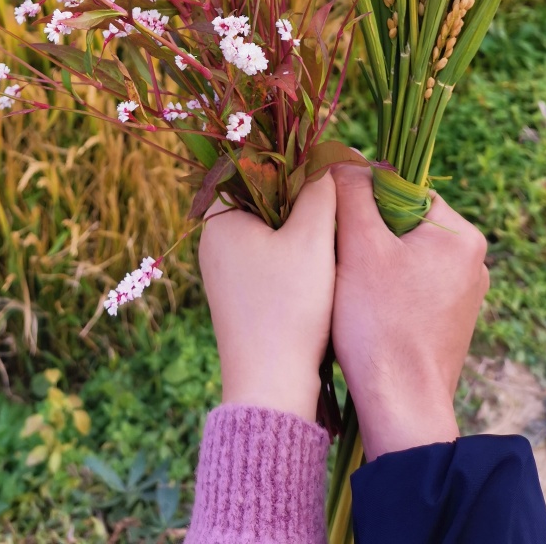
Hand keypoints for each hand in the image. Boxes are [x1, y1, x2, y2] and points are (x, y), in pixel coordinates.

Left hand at [198, 175, 336, 421]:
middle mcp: (213, 242)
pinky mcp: (238, 295)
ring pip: (268, 228)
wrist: (272, 385)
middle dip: (298, 198)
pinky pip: (267, 257)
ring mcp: (224, 270)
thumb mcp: (312, 239)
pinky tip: (319, 270)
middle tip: (332, 207)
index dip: (287, 163)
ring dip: (299, 229)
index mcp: (219, 219)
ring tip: (330, 239)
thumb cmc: (289, 307)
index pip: (249, 167)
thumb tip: (324, 162)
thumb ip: (319, 190)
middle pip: (261, 197)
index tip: (320, 172)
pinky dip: (292, 256)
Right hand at [331, 163, 489, 460]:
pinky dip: (384, 287)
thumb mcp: (359, 245)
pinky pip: (411, 285)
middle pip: (403, 221)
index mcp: (462, 235)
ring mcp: (463, 295)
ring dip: (371, 260)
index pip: (404, 188)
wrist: (401, 407)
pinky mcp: (449, 322)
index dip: (363, 196)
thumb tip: (343, 157)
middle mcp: (472, 262)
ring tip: (347, 282)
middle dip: (366, 230)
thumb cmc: (380, 324)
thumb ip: (351, 192)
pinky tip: (362, 307)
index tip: (335, 217)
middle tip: (336, 251)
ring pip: (404, 254)